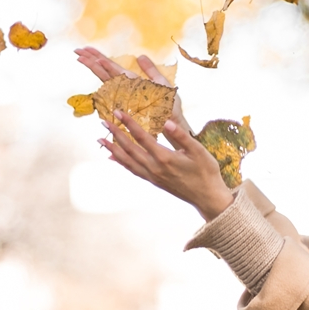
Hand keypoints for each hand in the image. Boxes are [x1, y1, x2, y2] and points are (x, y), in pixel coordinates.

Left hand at [73, 47, 232, 221]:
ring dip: (112, 149)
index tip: (118, 112)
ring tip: (100, 139)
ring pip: (127, 161)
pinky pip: (132, 170)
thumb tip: (166, 121)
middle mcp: (154, 168)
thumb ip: (181, 135)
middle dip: (115, 133)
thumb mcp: (199, 151)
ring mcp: (152, 176)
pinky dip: (120, 162)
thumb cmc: (206, 172)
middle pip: (129, 148)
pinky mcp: (153, 181)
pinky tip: (112, 157)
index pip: (142, 137)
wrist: (207, 197)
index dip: (129, 123)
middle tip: (103, 121)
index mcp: (165, 158)